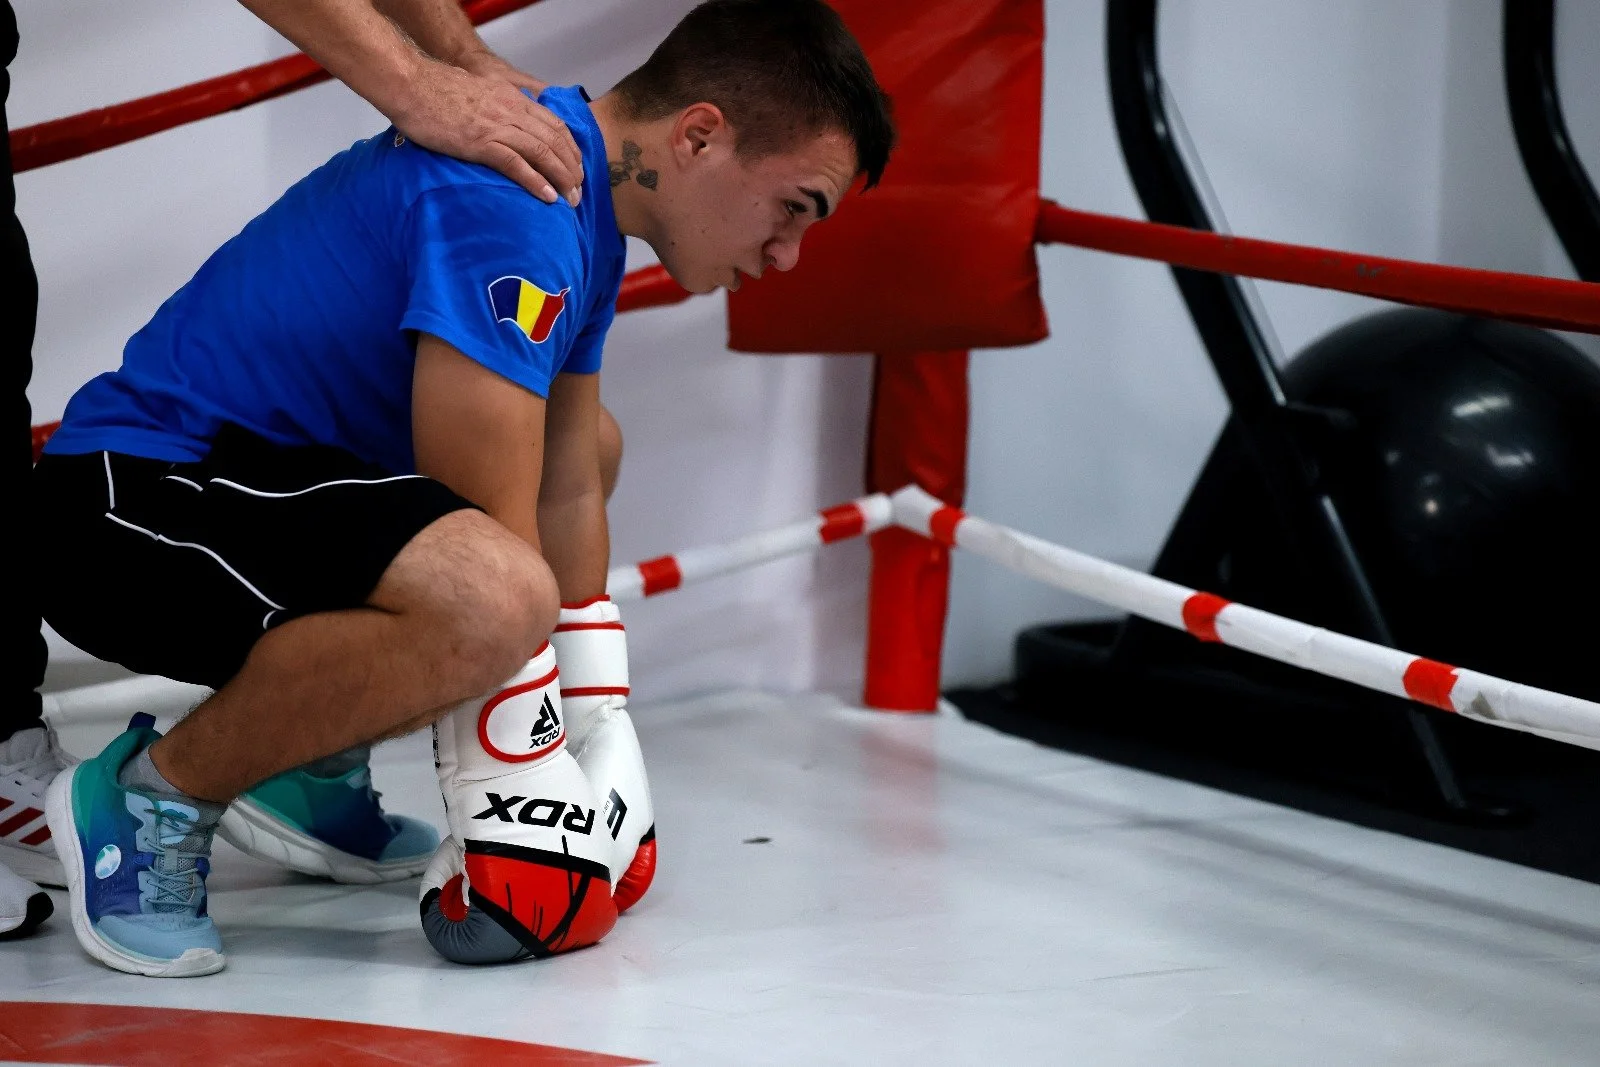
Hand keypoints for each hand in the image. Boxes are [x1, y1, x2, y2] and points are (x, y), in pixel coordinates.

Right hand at [393, 52, 583, 204]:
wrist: (410, 85)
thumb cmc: (436, 91)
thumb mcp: (478, 91)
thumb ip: (497, 104)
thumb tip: (506, 122)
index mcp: (513, 98)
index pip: (554, 124)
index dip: (571, 149)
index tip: (577, 168)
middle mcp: (511, 110)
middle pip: (555, 140)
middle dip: (572, 168)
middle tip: (580, 192)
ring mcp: (497, 126)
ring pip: (542, 153)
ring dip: (561, 178)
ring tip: (571, 200)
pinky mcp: (480, 142)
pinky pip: (516, 164)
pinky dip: (536, 182)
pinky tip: (548, 197)